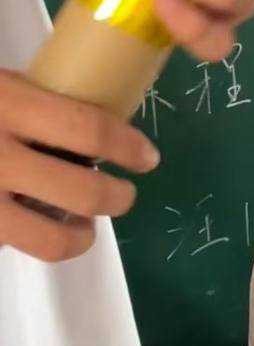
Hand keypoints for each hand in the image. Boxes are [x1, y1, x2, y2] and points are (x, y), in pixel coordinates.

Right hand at [0, 69, 159, 261]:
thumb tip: (98, 111)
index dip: (128, 147)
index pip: (88, 129)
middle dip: (116, 198)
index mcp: (7, 104)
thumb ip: (35, 98)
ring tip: (83, 226)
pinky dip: (37, 240)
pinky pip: (17, 247)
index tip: (147, 157)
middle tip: (124, 195)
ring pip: (52, 239)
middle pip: (83, 191)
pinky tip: (36, 227)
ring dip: (80, 236)